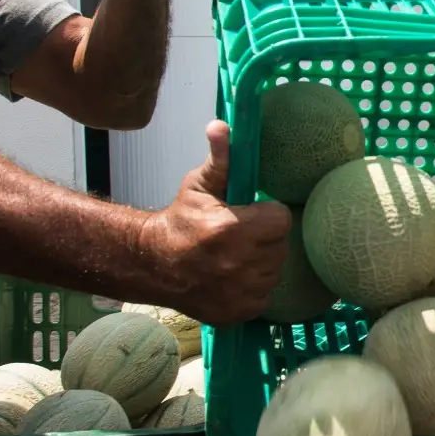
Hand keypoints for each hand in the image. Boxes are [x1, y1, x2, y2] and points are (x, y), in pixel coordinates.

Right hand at [137, 122, 289, 319]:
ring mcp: (240, 291)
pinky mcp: (239, 311)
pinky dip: (255, 286)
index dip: (269, 214)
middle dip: (267, 237)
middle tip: (245, 233)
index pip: (281, 219)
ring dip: (263, 262)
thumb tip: (221, 125)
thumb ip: (220, 158)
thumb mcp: (198, 186)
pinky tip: (236, 275)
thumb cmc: (180, 220)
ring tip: (239, 254)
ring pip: (275, 271)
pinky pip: (265, 295)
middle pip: (281, 245)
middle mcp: (239, 263)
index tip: (254, 212)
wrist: (153, 264)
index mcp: (232, 229)